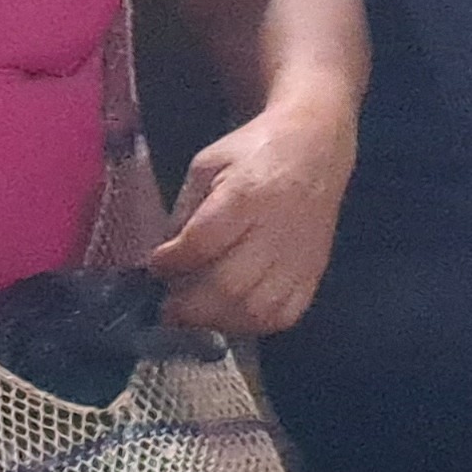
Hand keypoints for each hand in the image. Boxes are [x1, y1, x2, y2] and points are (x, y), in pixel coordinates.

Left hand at [148, 99, 353, 338]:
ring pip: (256, 310)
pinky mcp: (313, 273)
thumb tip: (167, 259)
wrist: (316, 146)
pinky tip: (232, 314)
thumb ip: (186, 210)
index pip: (200, 243)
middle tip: (168, 308)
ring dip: (218, 321)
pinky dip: (252, 324)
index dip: (170, 263)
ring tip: (195, 315)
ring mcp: (298, 257)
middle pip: (229, 286)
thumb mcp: (208, 164)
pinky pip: (282, 316)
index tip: (154, 268)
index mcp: (246, 194)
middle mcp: (276, 230)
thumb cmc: (256, 152)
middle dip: (189, 305)